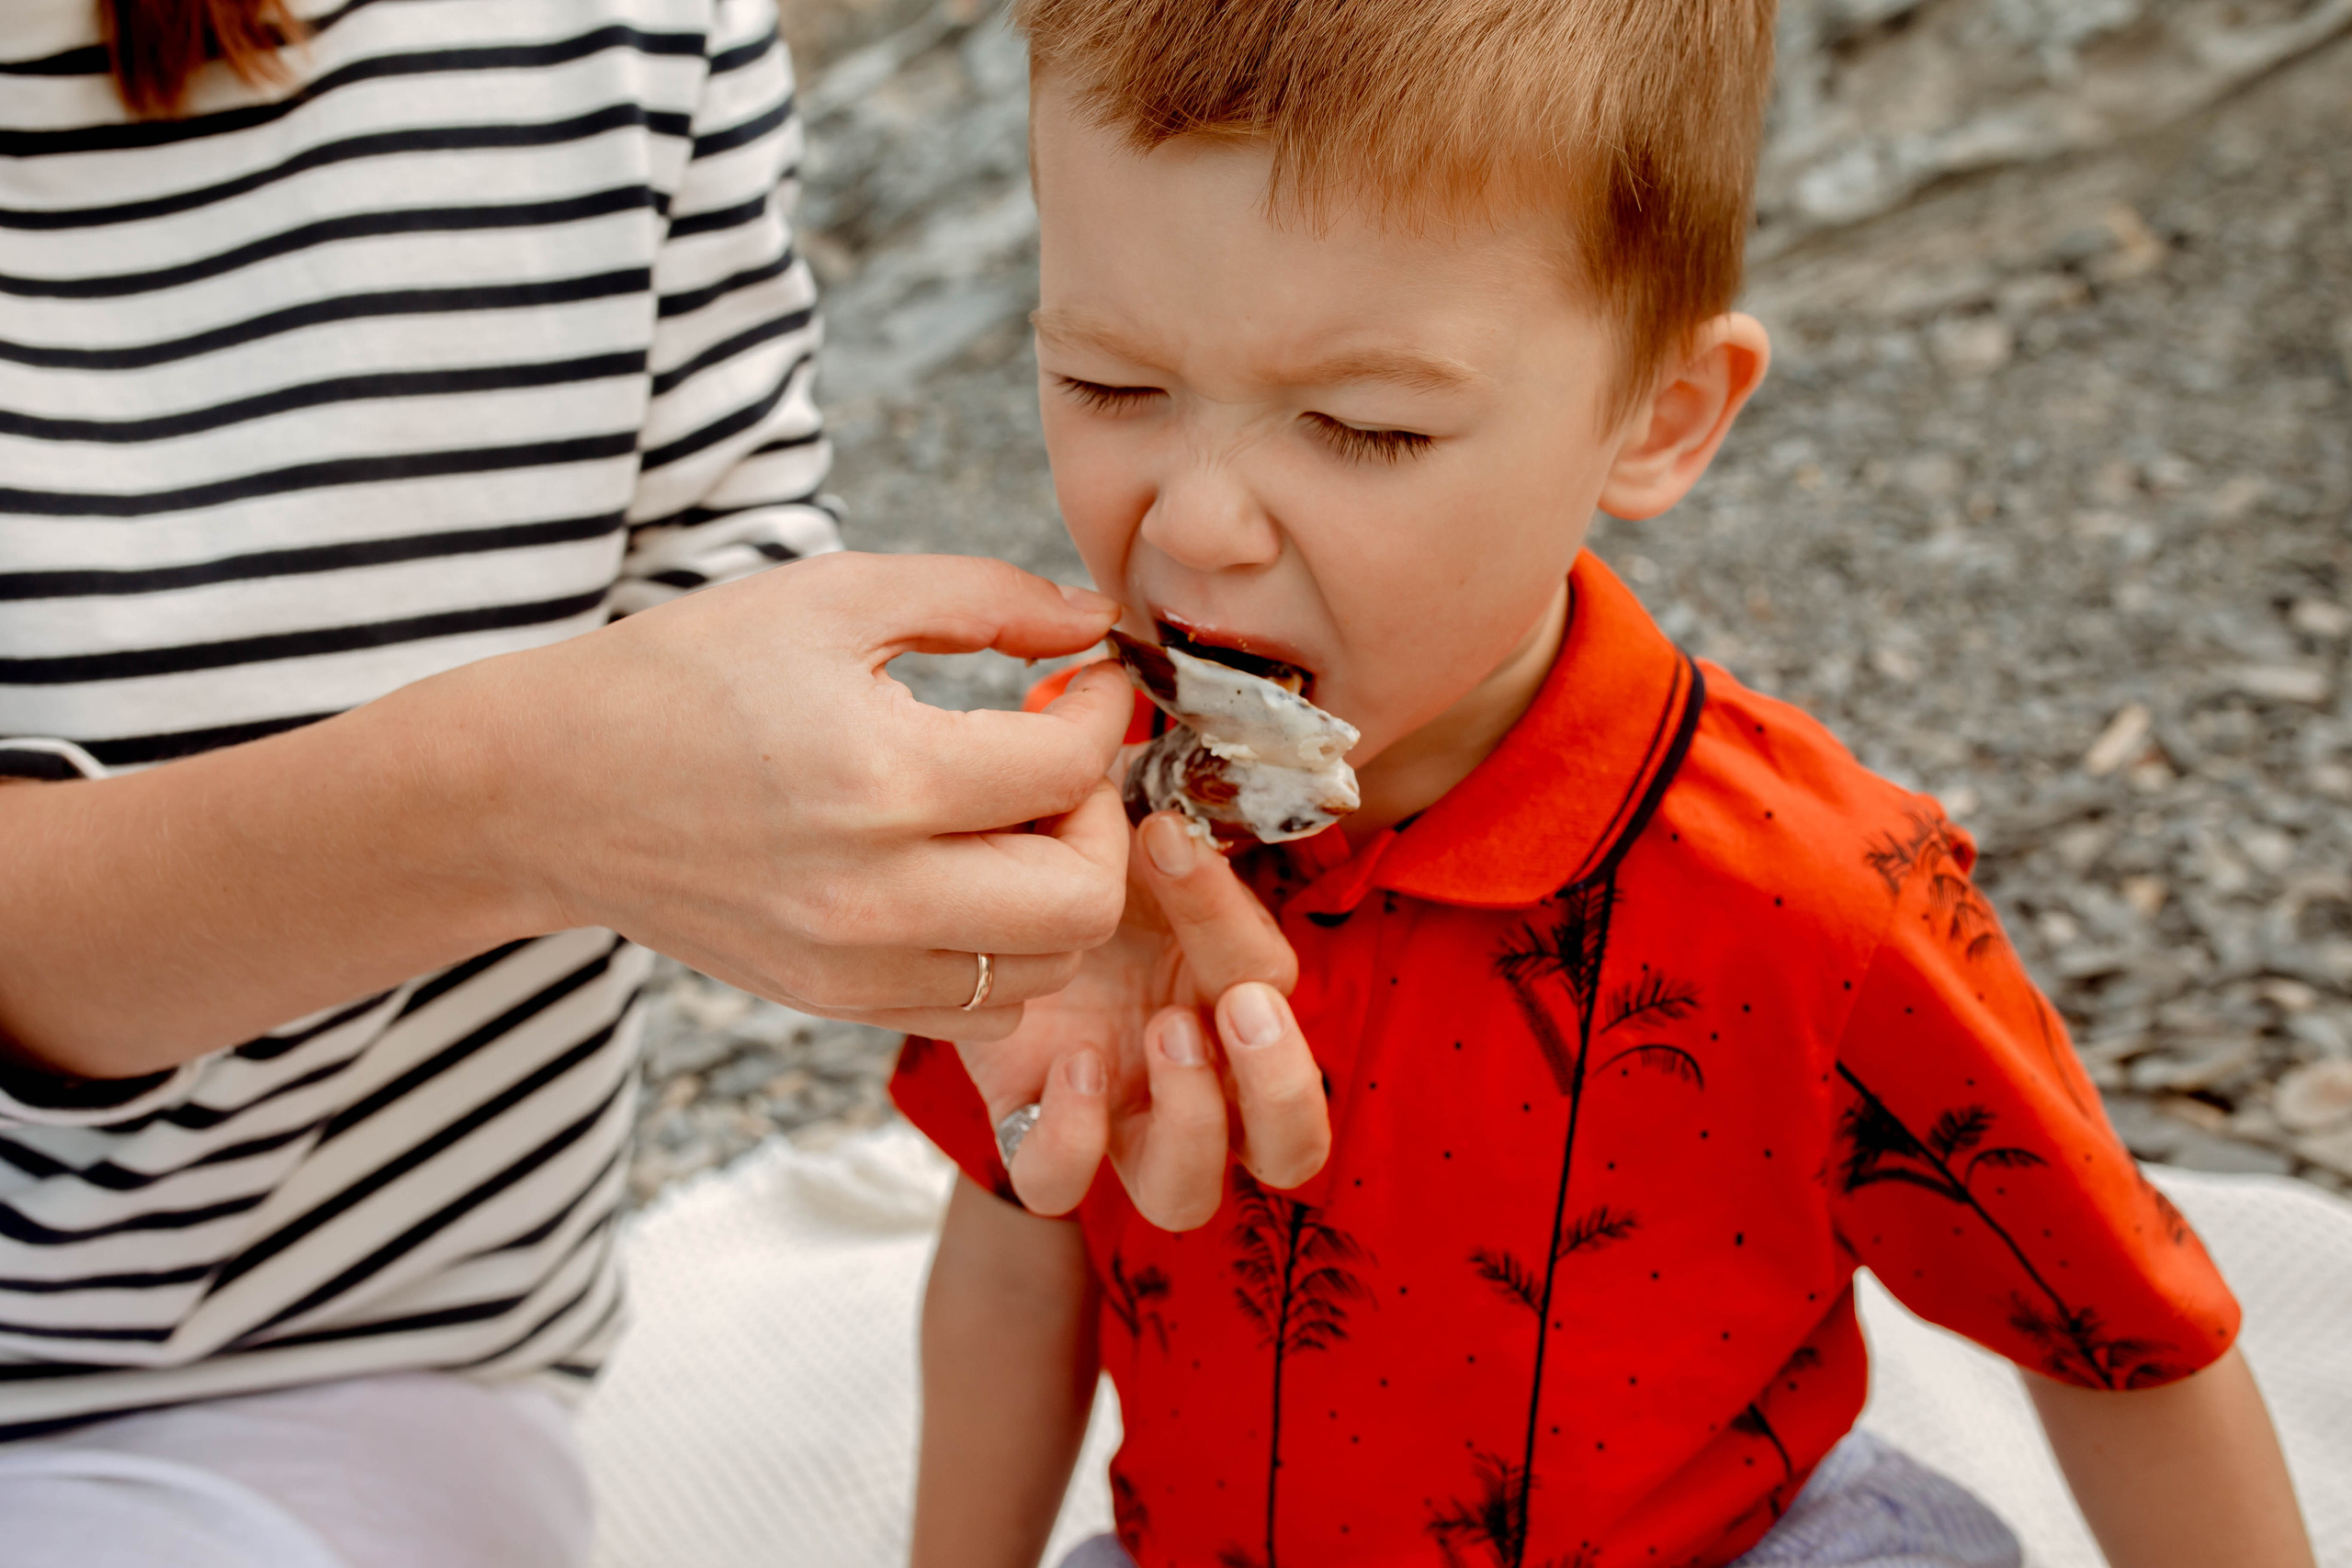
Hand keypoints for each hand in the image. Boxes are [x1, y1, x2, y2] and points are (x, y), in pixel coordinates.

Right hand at [489, 553, 1135, 1039]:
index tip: (1085, 675)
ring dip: (1061, 890)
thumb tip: (1092, 621)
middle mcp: (874, 893)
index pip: (1070, 767)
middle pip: (1085, 898)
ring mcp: (853, 966)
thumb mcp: (833, 597)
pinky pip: (979, 1010)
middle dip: (1100, 816)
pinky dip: (1005, 952)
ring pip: (1045, 970)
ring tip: (1010, 817)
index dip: (1104, 709)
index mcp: (879, 775)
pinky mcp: (832, 1003)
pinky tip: (965, 876)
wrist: (543, 790)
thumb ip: (982, 597)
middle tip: (1057, 760)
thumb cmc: (684, 676)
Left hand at [953, 810, 1332, 1229]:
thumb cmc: (1063, 847)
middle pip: (1289, 1148)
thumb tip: (1178, 768)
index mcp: (1227, 989)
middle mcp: (1193, 1072)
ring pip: (1186, 1194)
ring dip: (1195, 1123)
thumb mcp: (1116, 815)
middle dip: (1280, 1085)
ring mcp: (1117, 1114)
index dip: (1230, 917)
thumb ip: (1162, 802)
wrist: (964, 884)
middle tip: (1238, 1008)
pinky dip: (1070, 1140)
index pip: (1268, 980)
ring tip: (1162, 1032)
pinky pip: (1056, 1185)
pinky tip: (1068, 1064)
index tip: (1167, 839)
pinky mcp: (1033, 1126)